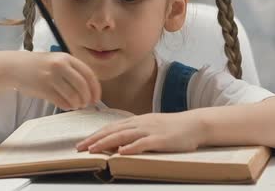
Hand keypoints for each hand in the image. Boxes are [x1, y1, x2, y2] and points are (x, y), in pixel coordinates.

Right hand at [9, 51, 100, 110]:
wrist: (16, 66)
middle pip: (82, 86)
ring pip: (73, 95)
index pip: (89, 74)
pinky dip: (67, 106)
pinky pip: (61, 101)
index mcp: (66, 58)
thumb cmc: (40, 65)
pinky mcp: (43, 88)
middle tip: (86, 104)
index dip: (95, 88)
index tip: (96, 98)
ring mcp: (51, 77)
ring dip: (77, 103)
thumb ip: (73, 70)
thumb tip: (90, 89)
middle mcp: (60, 66)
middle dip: (87, 98)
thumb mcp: (57, 60)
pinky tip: (67, 105)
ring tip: (76, 105)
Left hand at [75, 112, 206, 154]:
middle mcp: (139, 123)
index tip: (81, 144)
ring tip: (93, 150)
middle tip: (79, 148)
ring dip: (106, 143)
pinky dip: (131, 147)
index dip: (94, 135)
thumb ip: (134, 134)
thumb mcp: (149, 128)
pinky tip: (121, 152)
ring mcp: (150, 130)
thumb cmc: (171, 128)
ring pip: (123, 135)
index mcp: (136, 121)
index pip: (110, 128)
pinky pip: (143, 143)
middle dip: (94, 139)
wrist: (195, 124)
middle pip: (112, 131)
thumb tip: (117, 144)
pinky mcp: (160, 139)